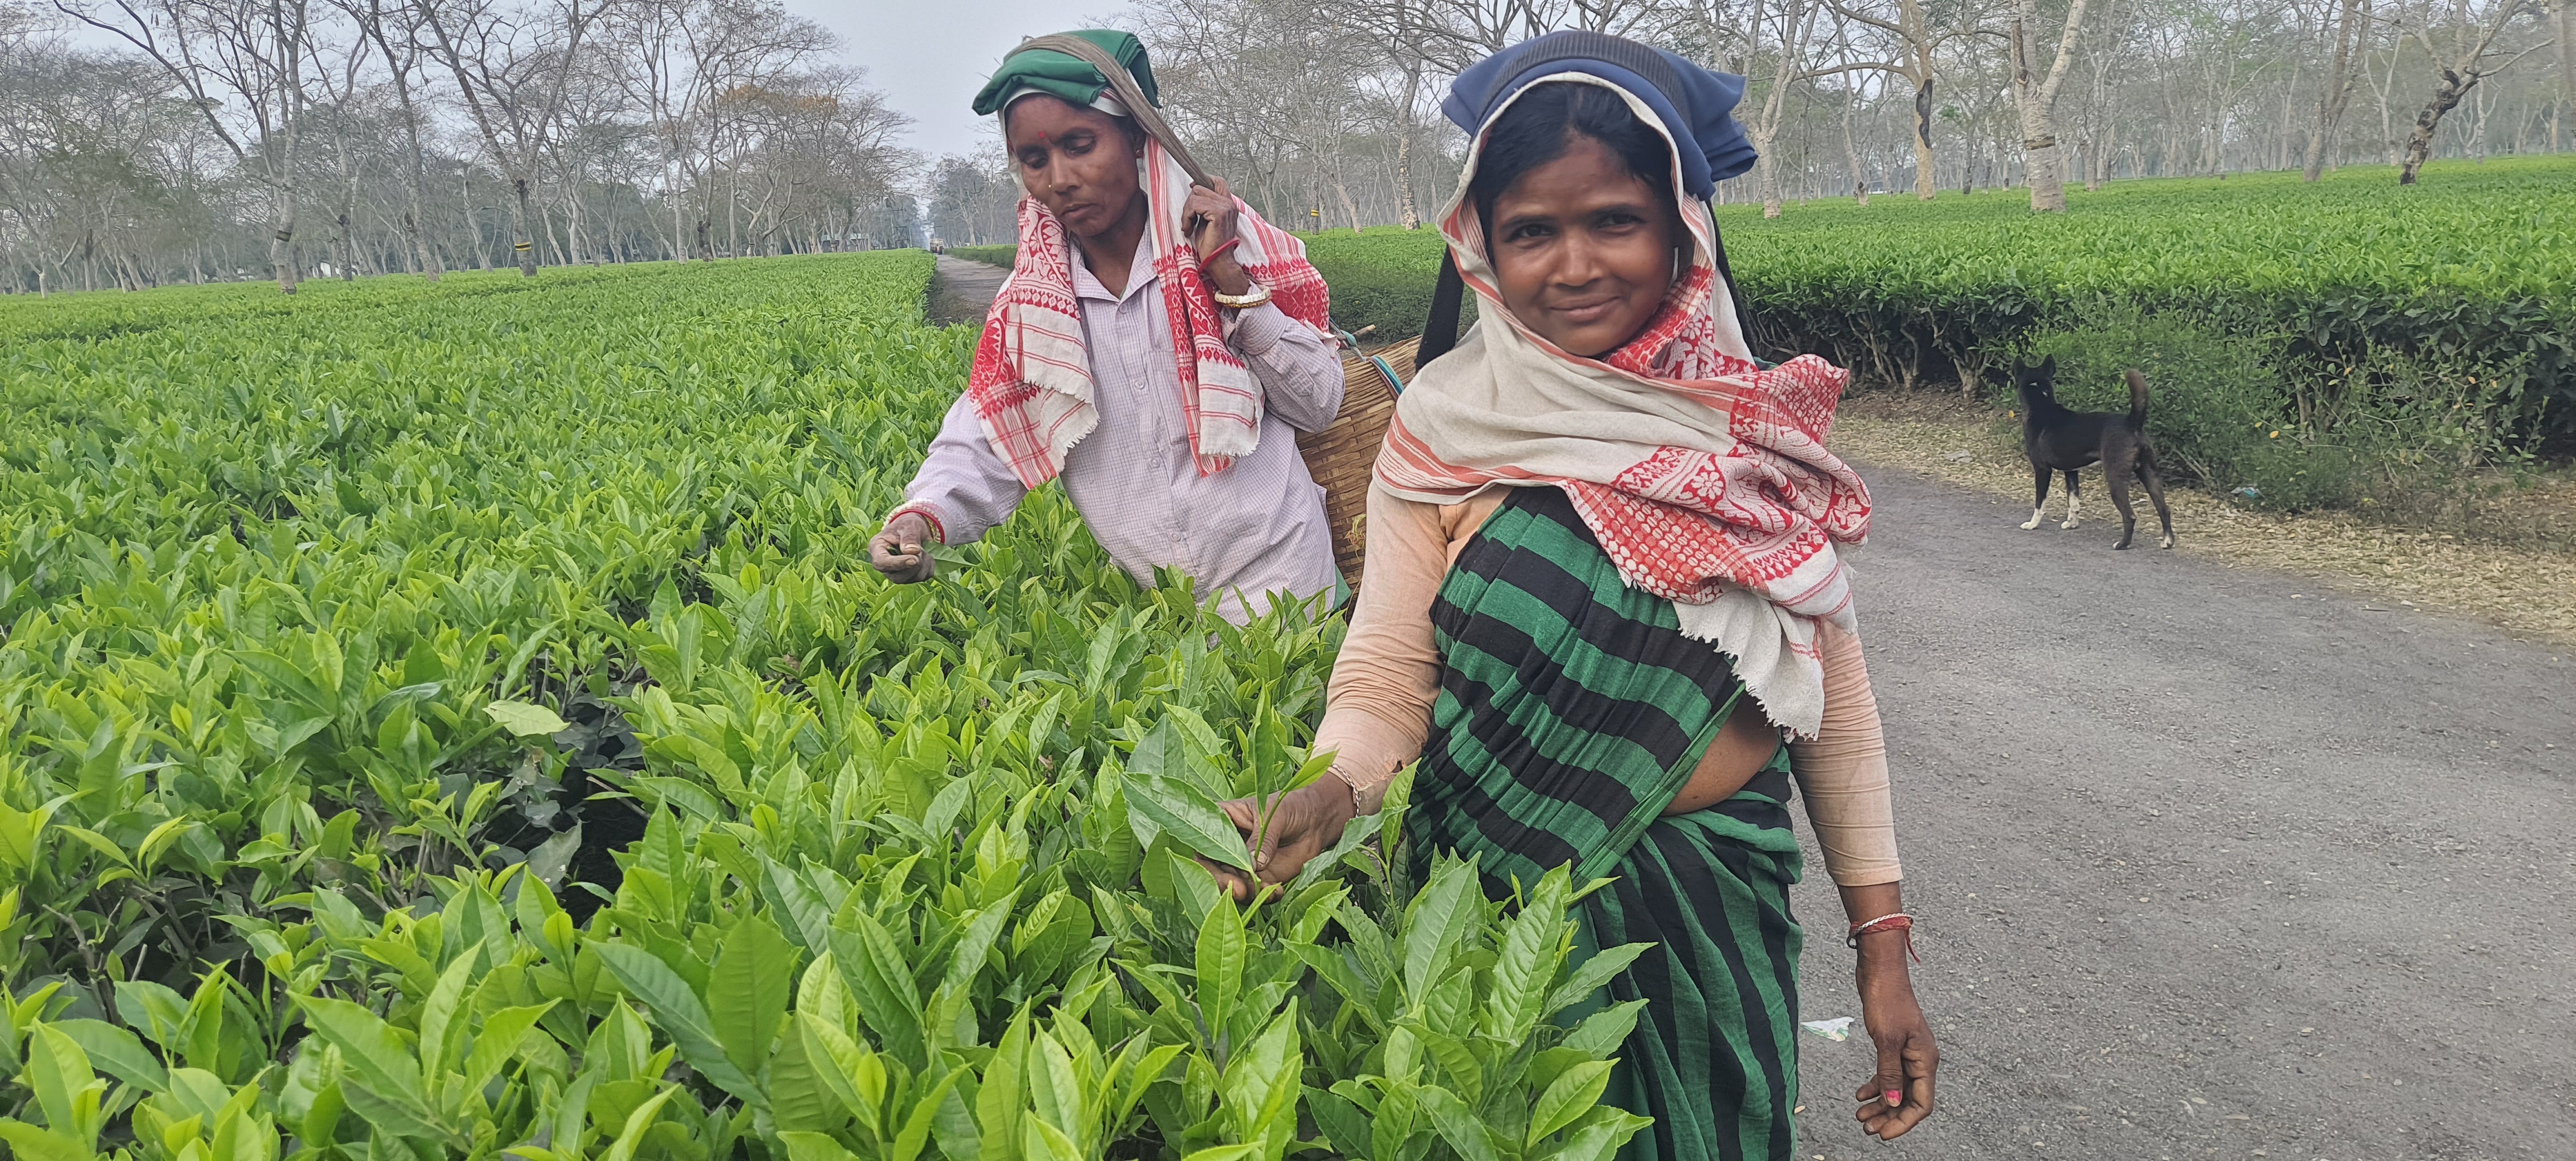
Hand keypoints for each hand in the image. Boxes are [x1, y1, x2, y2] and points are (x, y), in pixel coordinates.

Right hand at [868, 512, 936, 582]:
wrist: (916, 530)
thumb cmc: (907, 525)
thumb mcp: (909, 525)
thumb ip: (909, 537)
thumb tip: (912, 551)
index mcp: (877, 548)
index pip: (881, 563)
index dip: (897, 563)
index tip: (914, 558)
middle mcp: (884, 565)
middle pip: (896, 577)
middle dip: (914, 566)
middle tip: (922, 550)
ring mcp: (895, 573)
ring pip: (910, 579)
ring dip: (923, 565)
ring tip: (924, 550)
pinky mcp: (908, 577)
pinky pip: (922, 578)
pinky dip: (929, 567)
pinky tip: (926, 556)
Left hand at [1181, 176, 1239, 261]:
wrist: (1218, 262)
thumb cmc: (1211, 245)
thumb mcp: (1207, 220)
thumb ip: (1205, 205)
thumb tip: (1194, 191)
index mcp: (1228, 205)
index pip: (1218, 181)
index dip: (1203, 181)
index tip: (1192, 188)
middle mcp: (1229, 204)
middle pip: (1200, 188)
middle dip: (1189, 203)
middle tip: (1188, 219)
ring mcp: (1225, 208)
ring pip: (1195, 195)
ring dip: (1187, 212)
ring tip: (1188, 226)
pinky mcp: (1219, 214)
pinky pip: (1195, 205)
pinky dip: (1187, 217)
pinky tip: (1189, 229)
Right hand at [1201, 779, 1357, 901]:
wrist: (1317, 820)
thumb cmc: (1291, 806)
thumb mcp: (1275, 816)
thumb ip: (1263, 838)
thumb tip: (1254, 864)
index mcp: (1223, 822)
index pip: (1203, 843)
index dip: (1205, 861)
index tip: (1218, 871)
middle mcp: (1228, 845)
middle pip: (1213, 870)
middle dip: (1223, 883)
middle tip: (1239, 890)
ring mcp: (1243, 863)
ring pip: (1233, 885)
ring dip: (1245, 893)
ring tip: (1263, 890)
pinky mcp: (1261, 877)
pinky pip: (1256, 893)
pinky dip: (1264, 897)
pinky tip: (1277, 892)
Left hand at [1852, 936, 1937, 1140]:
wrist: (1880, 970)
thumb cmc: (1886, 1000)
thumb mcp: (1886, 1040)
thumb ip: (1889, 1073)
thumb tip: (1891, 1101)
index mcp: (1925, 1060)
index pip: (1921, 1104)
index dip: (1904, 1122)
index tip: (1884, 1134)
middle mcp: (1920, 1059)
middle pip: (1908, 1099)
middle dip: (1889, 1117)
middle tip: (1866, 1129)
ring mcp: (1907, 1052)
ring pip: (1896, 1088)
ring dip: (1880, 1104)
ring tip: (1860, 1117)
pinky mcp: (1894, 1045)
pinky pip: (1888, 1074)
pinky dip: (1875, 1085)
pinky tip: (1859, 1095)